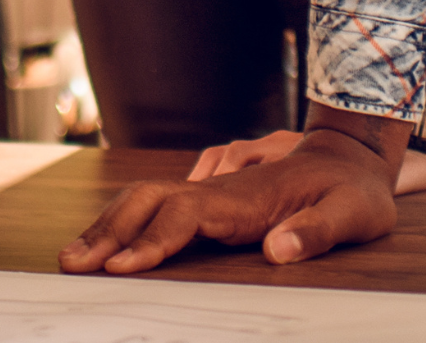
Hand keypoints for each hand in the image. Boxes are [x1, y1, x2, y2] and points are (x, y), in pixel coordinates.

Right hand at [59, 122, 403, 272]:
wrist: (352, 157)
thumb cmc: (355, 191)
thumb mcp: (352, 214)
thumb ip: (317, 231)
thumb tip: (276, 250)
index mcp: (244, 198)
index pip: (183, 215)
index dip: (151, 242)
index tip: (121, 270)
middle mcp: (218, 191)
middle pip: (148, 202)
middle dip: (108, 231)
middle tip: (70, 264)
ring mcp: (212, 194)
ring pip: (146, 201)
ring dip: (108, 226)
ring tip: (74, 256)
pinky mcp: (214, 203)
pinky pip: (158, 209)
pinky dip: (125, 224)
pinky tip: (109, 243)